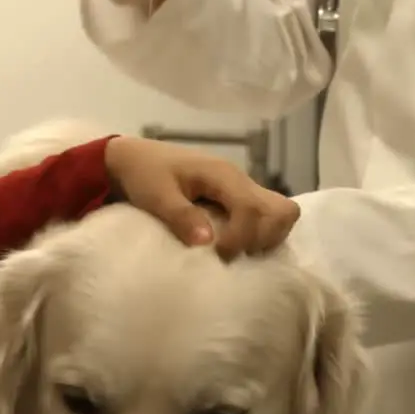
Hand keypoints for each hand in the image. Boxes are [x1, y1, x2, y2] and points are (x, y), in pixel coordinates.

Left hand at [104, 136, 300, 258]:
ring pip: (279, 212)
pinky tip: (236, 243)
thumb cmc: (143, 174)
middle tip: (233, 253)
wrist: (133, 158)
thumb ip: (181, 217)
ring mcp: (240, 187)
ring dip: (266, 236)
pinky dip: (260, 232)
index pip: (252, 208)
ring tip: (238, 250)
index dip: (242, 236)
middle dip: (264, 237)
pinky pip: (265, 214)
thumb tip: (208, 242)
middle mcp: (239, 179)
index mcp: (222, 175)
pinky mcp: (236, 196)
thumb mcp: (155, 195)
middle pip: (281, 210)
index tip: (220, 255)